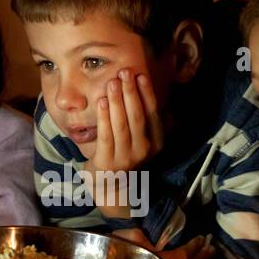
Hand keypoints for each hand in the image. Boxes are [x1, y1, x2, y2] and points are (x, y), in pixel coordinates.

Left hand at [90, 72, 164, 214]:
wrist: (111, 184)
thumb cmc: (125, 154)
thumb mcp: (142, 139)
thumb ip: (148, 120)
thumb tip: (151, 90)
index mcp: (156, 143)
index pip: (153, 114)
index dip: (147, 94)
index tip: (140, 75)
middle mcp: (144, 150)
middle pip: (138, 116)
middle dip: (131, 93)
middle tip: (124, 73)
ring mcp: (126, 158)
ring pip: (122, 125)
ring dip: (117, 101)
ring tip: (113, 83)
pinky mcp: (107, 162)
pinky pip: (106, 135)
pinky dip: (104, 117)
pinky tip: (101, 101)